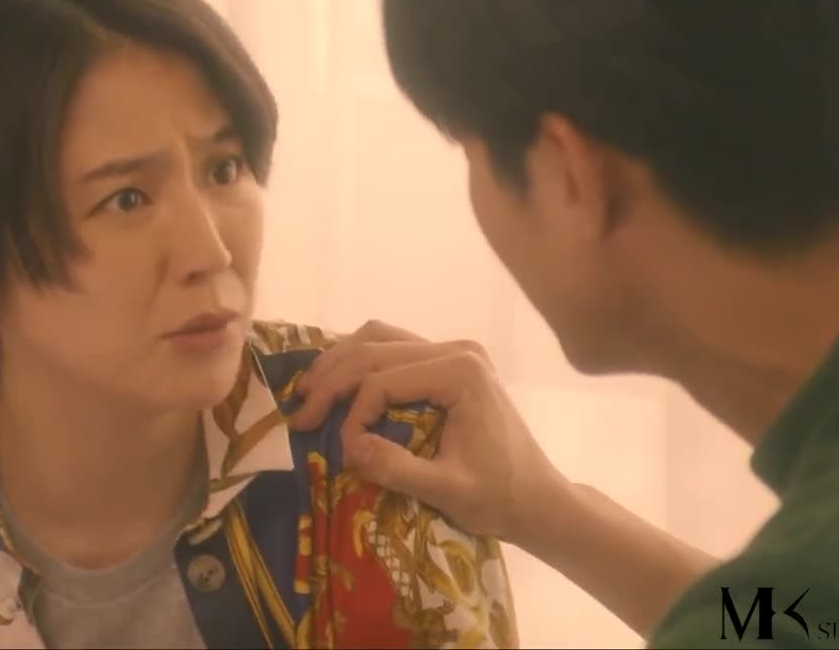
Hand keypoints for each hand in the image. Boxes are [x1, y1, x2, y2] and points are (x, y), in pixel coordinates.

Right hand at [289, 319, 568, 541]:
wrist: (539, 500)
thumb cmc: (500, 497)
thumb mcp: (449, 491)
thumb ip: (397, 469)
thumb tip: (347, 447)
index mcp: (461, 372)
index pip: (384, 379)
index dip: (352, 413)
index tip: (341, 451)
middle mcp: (457, 350)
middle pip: (374, 349)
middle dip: (331, 381)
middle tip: (299, 415)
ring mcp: (454, 352)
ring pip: (379, 338)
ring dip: (339, 364)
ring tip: (309, 393)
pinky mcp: (448, 363)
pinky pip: (393, 349)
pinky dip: (360, 364)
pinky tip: (337, 386)